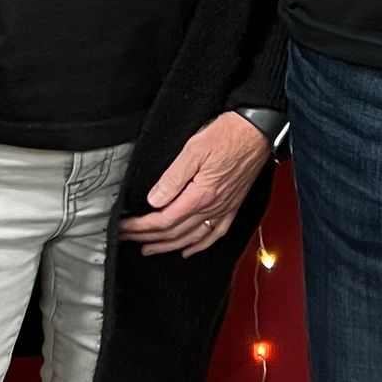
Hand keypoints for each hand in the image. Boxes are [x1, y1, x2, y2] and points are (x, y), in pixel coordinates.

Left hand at [119, 114, 271, 258]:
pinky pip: (214, 235)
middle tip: (127, 238)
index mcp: (201, 195)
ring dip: (167, 246)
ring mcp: (223, 209)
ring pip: (191, 238)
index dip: (141, 226)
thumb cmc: (228, 135)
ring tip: (149, 248)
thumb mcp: (193, 150)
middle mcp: (213, 207)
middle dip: (147, 238)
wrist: (257, 132)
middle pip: (174, 232)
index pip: (163, 220)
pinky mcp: (232, 207)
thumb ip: (172, 178)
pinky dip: (199, 246)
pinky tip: (187, 249)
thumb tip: (154, 200)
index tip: (125, 226)